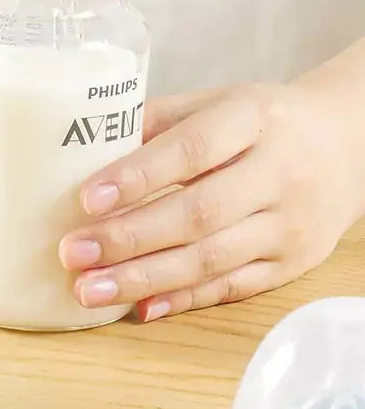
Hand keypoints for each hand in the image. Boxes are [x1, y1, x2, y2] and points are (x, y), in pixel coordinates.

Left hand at [58, 81, 364, 320]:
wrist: (346, 143)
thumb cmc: (260, 119)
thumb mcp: (215, 100)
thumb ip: (158, 119)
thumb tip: (87, 143)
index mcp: (252, 120)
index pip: (191, 150)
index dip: (138, 176)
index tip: (88, 198)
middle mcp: (276, 175)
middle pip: (198, 214)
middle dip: (129, 238)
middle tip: (72, 252)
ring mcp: (287, 226)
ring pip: (211, 259)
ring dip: (144, 279)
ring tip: (89, 289)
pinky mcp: (291, 265)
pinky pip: (232, 288)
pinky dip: (183, 300)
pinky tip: (139, 307)